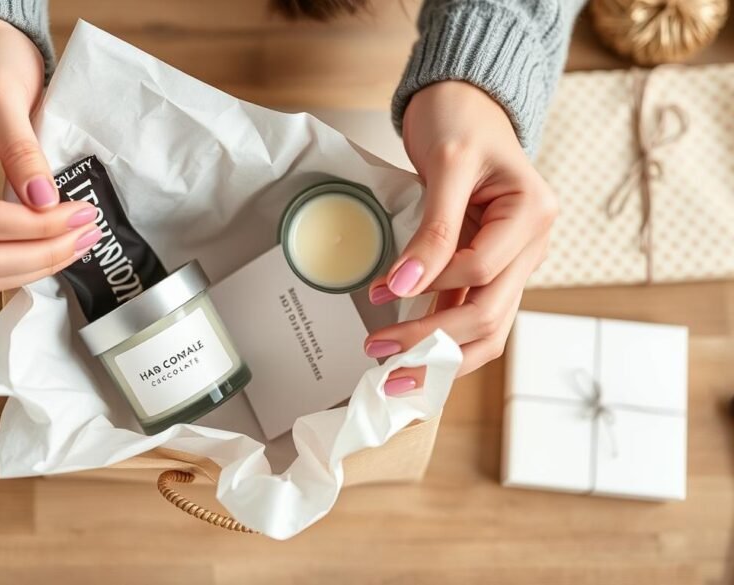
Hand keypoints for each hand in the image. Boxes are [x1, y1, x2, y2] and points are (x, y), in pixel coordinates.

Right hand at [0, 19, 100, 292]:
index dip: (38, 227)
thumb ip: (22, 152)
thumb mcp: (5, 98)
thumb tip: (45, 203)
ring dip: (35, 264)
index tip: (83, 212)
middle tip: (88, 233)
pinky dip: (24, 259)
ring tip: (79, 241)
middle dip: (41, 254)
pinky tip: (56, 242)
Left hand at [365, 81, 556, 391]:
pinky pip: (467, 313)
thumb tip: (402, 287)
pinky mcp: (485, 268)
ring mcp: (510, 261)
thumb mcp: (446, 165)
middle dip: (433, 340)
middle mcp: (530, 246)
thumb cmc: (460, 120)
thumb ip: (431, 228)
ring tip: (391, 373)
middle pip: (490, 314)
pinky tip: (408, 357)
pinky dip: (439, 338)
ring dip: (438, 354)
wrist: (464, 102)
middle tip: (378, 355)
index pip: (484, 270)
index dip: (435, 283)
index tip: (384, 289)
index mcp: (533, 215)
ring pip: (485, 327)